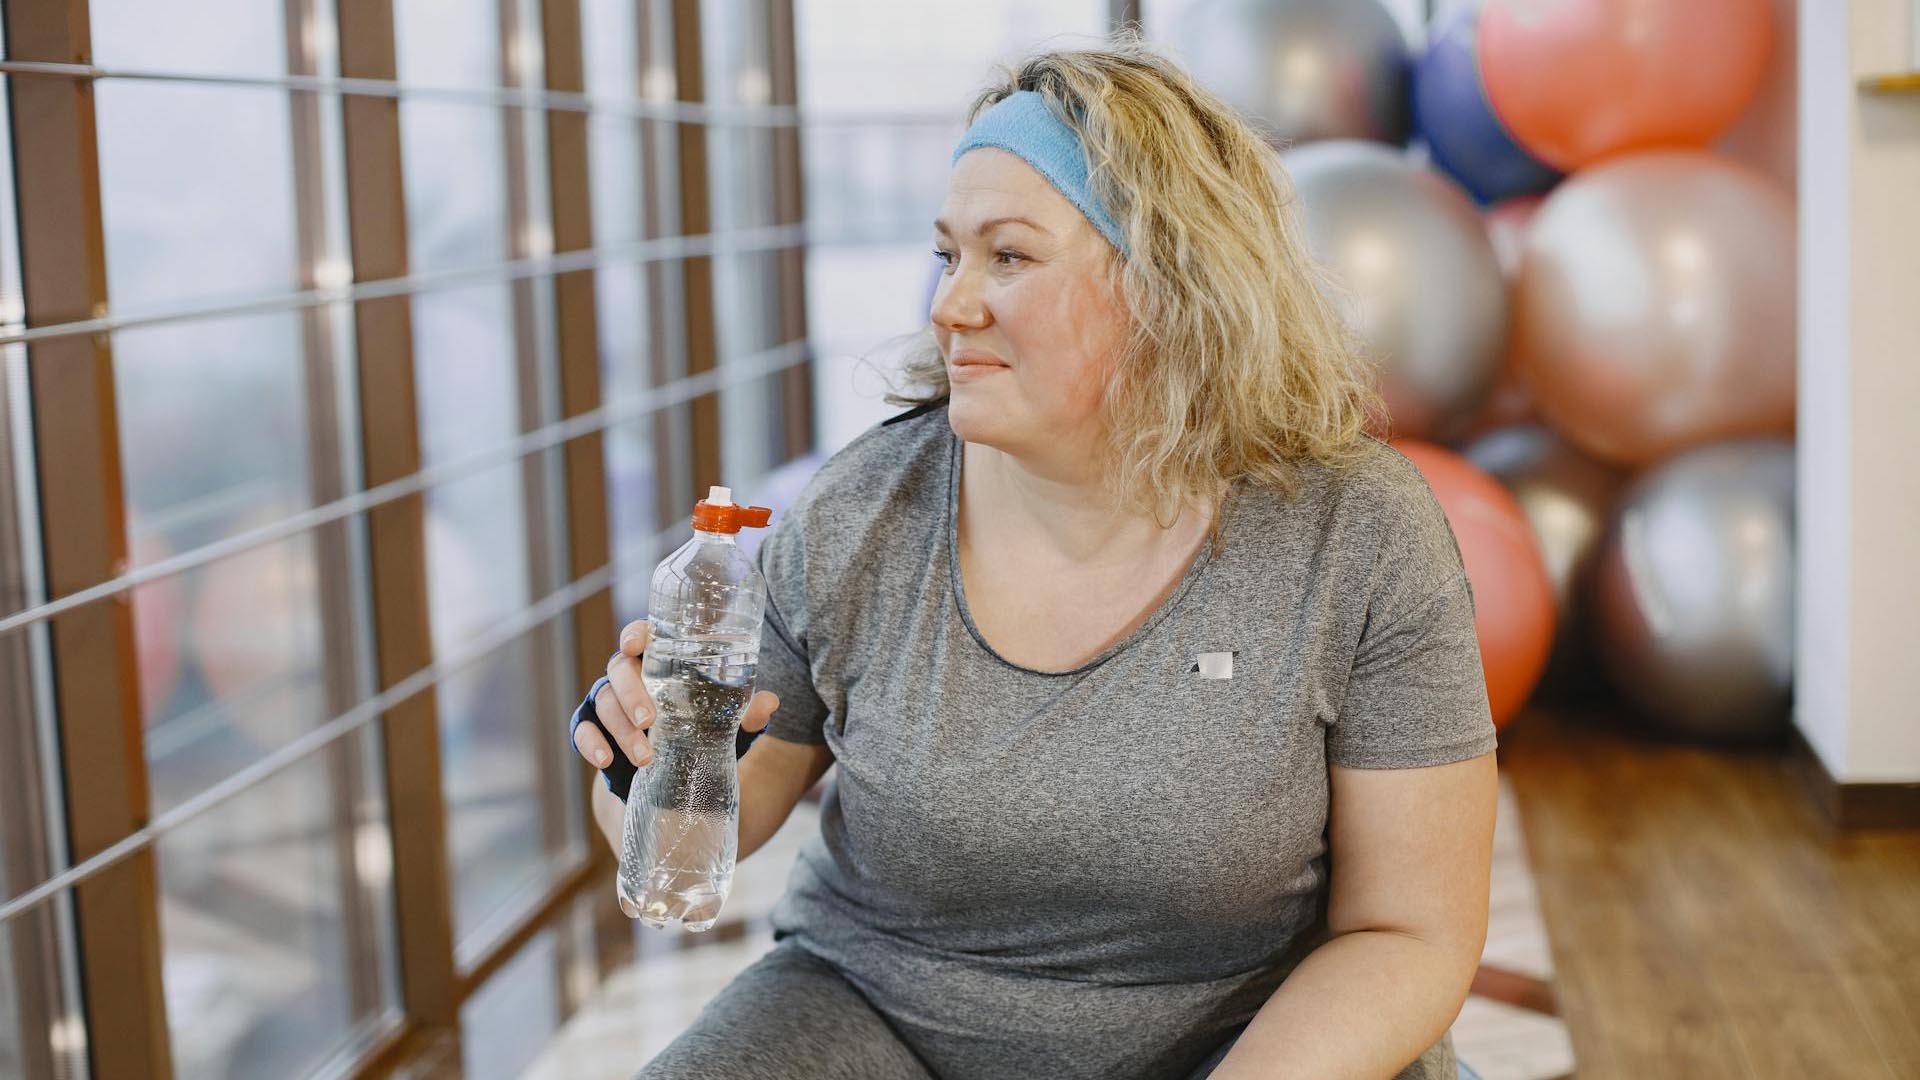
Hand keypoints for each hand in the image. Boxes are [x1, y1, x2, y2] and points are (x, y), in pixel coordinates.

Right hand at [570, 619, 779, 773]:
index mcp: (659, 663)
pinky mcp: (594, 730)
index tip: (638, 643)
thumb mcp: (725, 724)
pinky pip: (582, 730)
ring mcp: (608, 703)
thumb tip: (769, 702)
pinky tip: (605, 760)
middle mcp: (630, 677)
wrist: (669, 776)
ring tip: (645, 756)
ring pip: (603, 702)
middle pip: (618, 670)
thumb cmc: (700, 733)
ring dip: (622, 729)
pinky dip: (591, 744)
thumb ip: (744, 713)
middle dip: (631, 693)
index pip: (642, 637)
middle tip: (650, 720)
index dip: (635, 635)